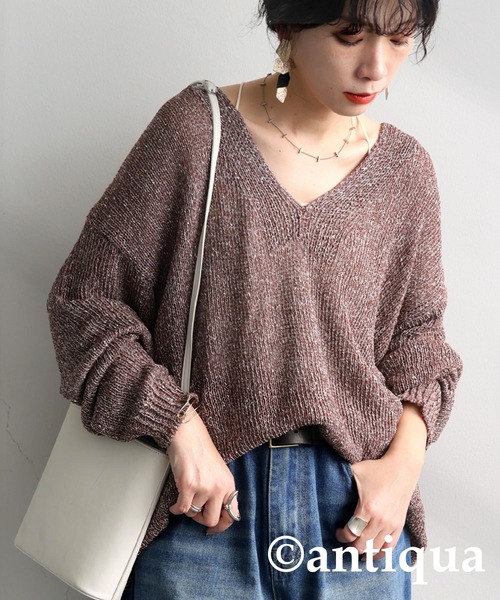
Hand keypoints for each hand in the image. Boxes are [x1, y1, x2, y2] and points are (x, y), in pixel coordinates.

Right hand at [167, 414, 238, 533]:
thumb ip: (220, 491)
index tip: (212, 530)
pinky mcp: (189, 486)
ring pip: (193, 513)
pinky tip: (175, 504)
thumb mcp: (218, 472)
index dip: (221, 526)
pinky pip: (182, 509)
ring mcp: (204, 487)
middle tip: (194, 510)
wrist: (188, 435)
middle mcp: (219, 487)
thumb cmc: (201, 451)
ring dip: (186, 508)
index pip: (231, 515)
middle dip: (200, 519)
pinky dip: (176, 508)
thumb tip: (216, 515)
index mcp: (229, 484)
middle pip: (211, 520)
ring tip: (185, 496)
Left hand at [335, 452, 422, 559]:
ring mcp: (390, 524)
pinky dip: (380, 553)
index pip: (351, 532)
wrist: (402, 468)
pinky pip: (390, 547)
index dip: (342, 535)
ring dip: (364, 552)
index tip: (338, 532)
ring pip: (375, 549)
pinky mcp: (399, 525)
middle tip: (346, 541)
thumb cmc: (378, 469)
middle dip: (351, 546)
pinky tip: (373, 553)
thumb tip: (325, 478)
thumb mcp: (356, 471)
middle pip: (362, 545)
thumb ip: (340, 477)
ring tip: (357, 548)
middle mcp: (380, 520)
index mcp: (367, 508)